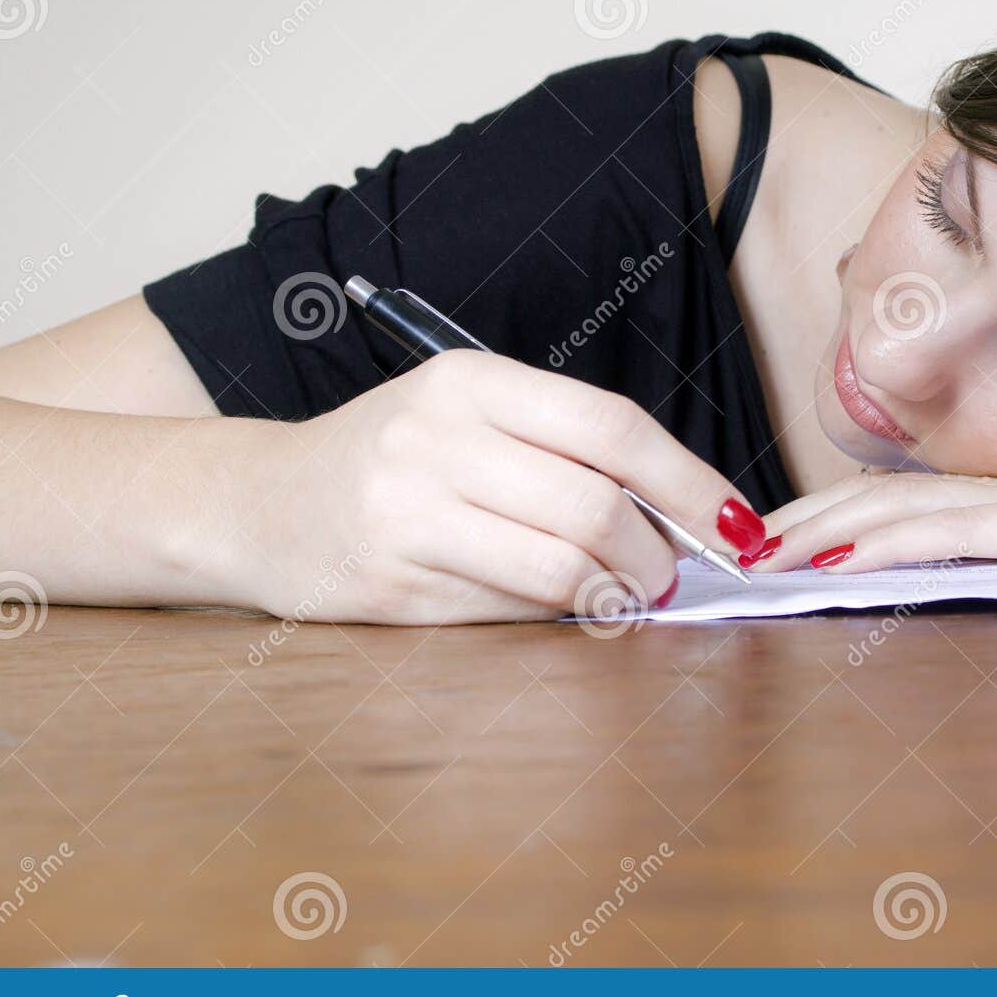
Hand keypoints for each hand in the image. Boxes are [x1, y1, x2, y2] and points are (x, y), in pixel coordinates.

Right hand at [233, 350, 765, 623]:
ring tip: (624, 593)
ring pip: (561, 567)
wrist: (259, 503)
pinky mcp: (392, 588)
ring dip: (617, 592)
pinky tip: (560, 604)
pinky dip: (558, 615)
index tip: (738, 524)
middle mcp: (435, 439)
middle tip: (669, 576)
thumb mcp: (469, 416)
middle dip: (657, 554)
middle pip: (595, 505)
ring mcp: (407, 515)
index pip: (611, 428)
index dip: (690, 482)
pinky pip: (512, 611)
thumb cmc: (393, 457)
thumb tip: (685, 516)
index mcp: (469, 381)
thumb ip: (563, 450)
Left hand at [749, 448, 996, 573]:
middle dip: (803, 519)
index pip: (904, 496)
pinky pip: (936, 533)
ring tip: (757, 553)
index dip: (838, 511)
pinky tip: (824, 560)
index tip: (786, 535)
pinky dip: (872, 544)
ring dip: (815, 530)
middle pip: (877, 496)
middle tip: (742, 543)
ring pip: (889, 509)